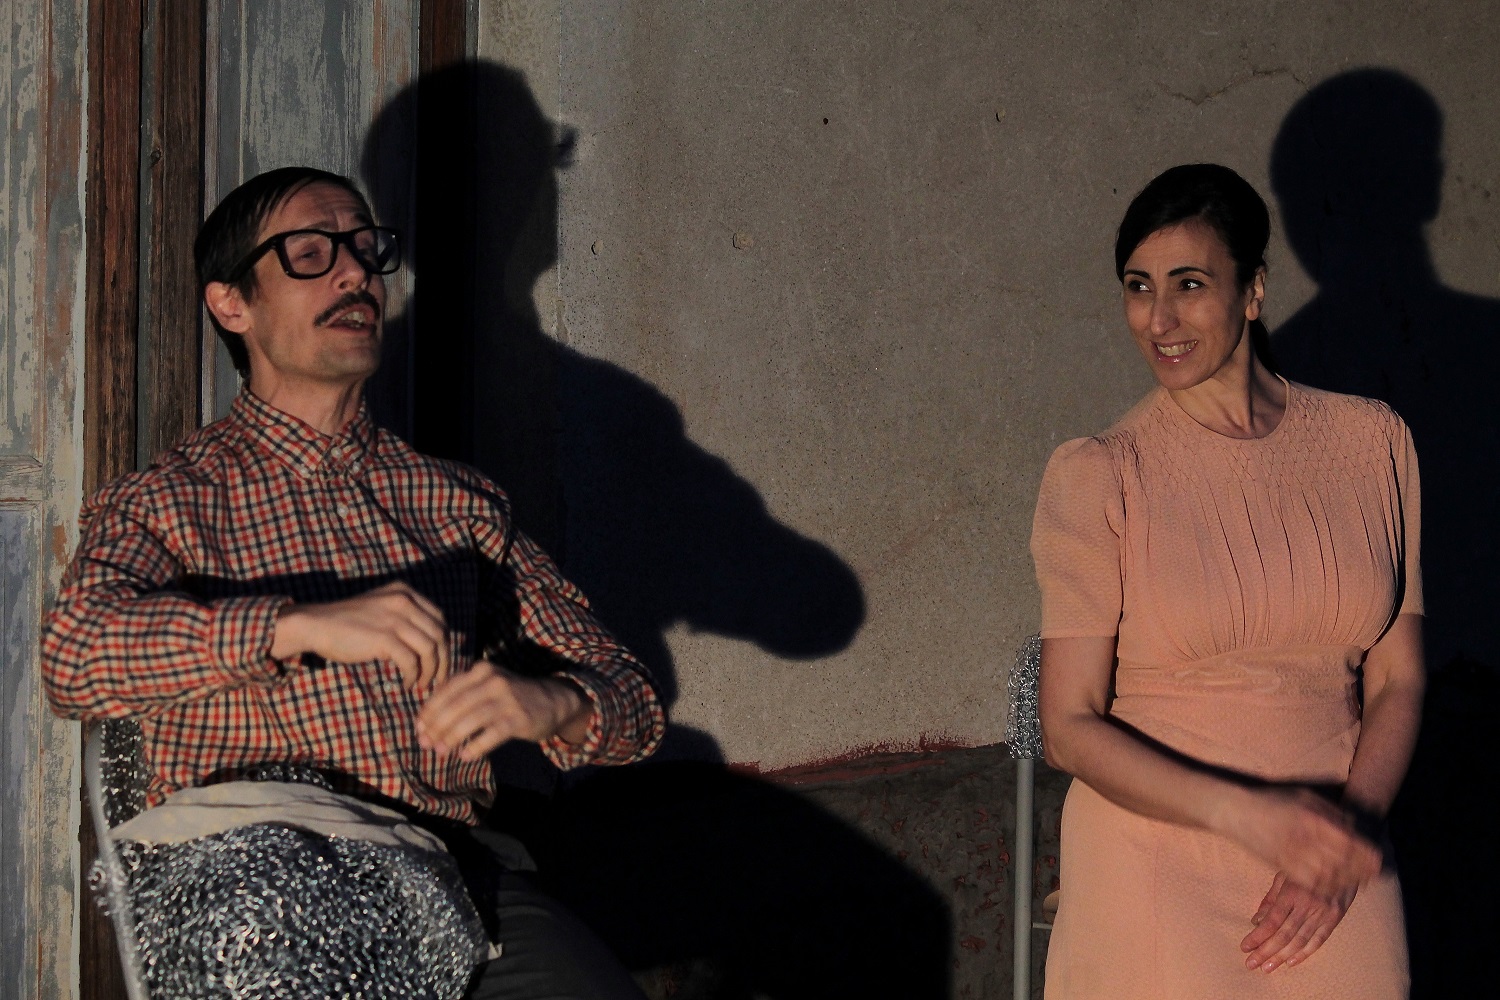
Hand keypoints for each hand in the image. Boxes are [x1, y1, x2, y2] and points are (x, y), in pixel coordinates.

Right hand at [271, 582, 450, 690]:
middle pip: (440, 634)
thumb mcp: (381, 610)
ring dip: (431, 671)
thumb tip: (429, 647)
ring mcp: (395, 618)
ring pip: (430, 649)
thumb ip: (404, 620)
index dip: (445, 643)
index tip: (443, 662)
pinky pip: (411, 662)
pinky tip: (406, 684)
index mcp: (405, 593)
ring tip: (422, 684)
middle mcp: (404, 601)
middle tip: (439, 680)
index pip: (440, 618)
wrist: (316, 624)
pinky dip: (413, 676)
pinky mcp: (384, 638)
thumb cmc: (347, 623)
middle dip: (444, 660)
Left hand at [416, 661, 593, 760]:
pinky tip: (465, 756)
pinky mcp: (518, 718)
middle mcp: (493, 680)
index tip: (419, 729)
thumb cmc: (512, 696)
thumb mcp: (488, 686)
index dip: (430, 710)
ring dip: (452, 738)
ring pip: (470, 720)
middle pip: (455, 705)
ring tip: (442, 752)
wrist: (553, 700)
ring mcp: (507, 699)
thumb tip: (427, 721)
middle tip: (426, 744)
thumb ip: (461, 695)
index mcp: (481, 670)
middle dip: (436, 727)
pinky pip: (491, 735)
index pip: (447, 690)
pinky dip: (475, 747)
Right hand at [1224, 787, 1380, 896]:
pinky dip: (1325, 887)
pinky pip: (1309, 884)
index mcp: (1312, 819)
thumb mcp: (1304, 796)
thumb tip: (1355, 825)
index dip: (1367, 854)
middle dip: (1361, 870)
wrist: (1236, 812)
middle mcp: (1304, 839)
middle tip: (1374, 873)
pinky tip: (1334, 886)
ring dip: (1346, 880)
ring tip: (1358, 880)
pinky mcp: (1282, 867)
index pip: (1349, 842)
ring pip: (1328, 876)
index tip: (1378, 857)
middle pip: (1342, 862)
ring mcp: (1292, 855)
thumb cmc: (1272, 800)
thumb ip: (1331, 811)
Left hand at [1241, 871, 1354, 972]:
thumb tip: (1256, 921)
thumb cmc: (1306, 867)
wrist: (1342, 862)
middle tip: (1251, 964)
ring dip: (1281, 956)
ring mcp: (1323, 913)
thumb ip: (1270, 899)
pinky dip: (1304, 953)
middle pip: (1284, 934)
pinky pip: (1318, 940)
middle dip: (1266, 951)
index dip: (1258, 936)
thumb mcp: (1284, 876)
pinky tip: (1290, 962)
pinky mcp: (1335, 919)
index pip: (1272, 920)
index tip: (1244, 947)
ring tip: (1267, 968)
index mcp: (1292, 892)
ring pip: (1299, 940)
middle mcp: (1308, 905)